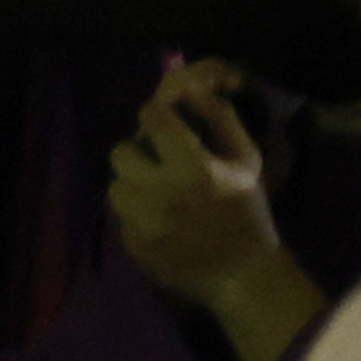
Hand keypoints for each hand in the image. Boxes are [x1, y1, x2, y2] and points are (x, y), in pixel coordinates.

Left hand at [109, 61, 286, 307]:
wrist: (241, 272)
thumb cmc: (247, 208)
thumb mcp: (246, 157)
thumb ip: (220, 117)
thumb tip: (192, 89)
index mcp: (192, 167)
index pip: (152, 119)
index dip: (156, 115)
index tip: (165, 122)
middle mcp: (161, 194)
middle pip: (120, 153)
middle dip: (136, 151)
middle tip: (154, 160)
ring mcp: (144, 224)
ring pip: (114, 188)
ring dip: (131, 184)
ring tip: (152, 190)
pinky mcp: (133, 248)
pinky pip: (121, 219)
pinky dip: (135, 215)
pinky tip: (157, 219)